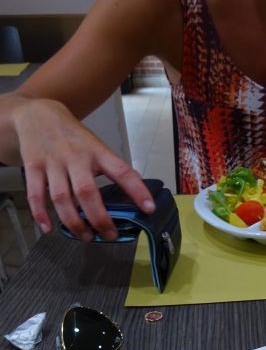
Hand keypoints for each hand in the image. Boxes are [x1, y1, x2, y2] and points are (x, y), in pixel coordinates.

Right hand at [12, 97, 155, 239]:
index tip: (149, 209)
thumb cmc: (73, 136)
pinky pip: (35, 195)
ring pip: (61, 198)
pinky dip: (41, 215)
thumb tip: (135, 187)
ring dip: (74, 222)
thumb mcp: (96, 145)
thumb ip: (111, 167)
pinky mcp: (32, 167)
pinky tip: (49, 229)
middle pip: (87, 192)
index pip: (121, 172)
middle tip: (109, 235)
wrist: (37, 113)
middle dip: (99, 218)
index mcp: (97, 152)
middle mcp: (75, 157)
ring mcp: (52, 162)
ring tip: (86, 236)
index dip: (137, 191)